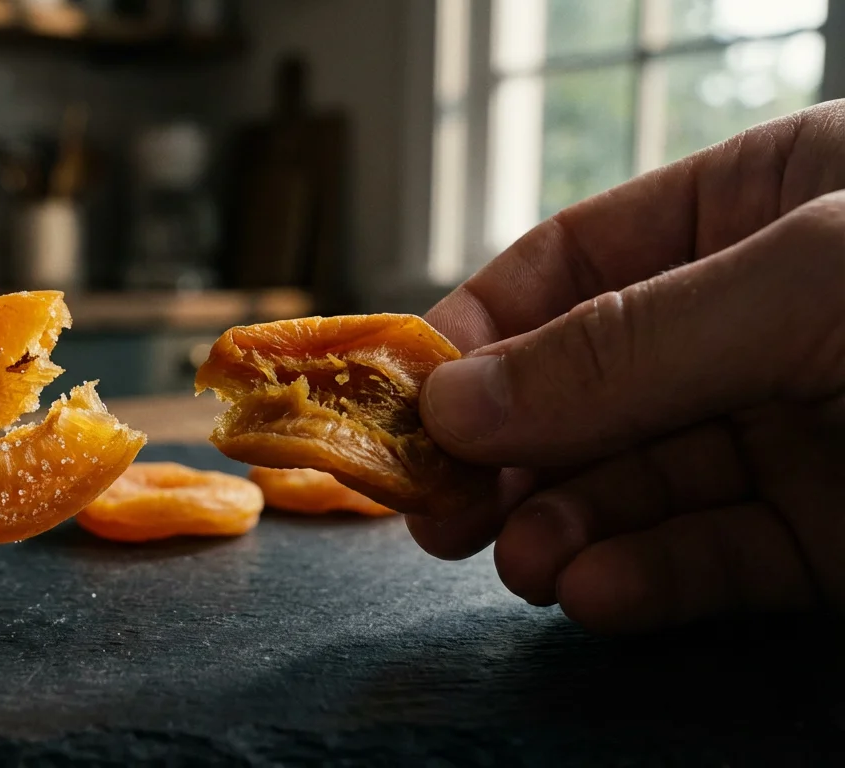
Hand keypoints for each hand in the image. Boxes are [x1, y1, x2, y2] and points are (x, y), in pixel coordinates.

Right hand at [410, 101, 844, 633]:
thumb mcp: (811, 282)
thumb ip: (628, 343)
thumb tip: (456, 398)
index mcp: (751, 208)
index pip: (567, 268)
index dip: (477, 334)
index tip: (411, 408)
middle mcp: (757, 321)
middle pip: (583, 387)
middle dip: (509, 450)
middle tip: (442, 514)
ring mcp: (793, 431)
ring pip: (635, 483)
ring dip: (565, 523)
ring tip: (521, 560)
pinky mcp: (834, 539)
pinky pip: (711, 555)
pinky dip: (645, 577)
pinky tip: (596, 588)